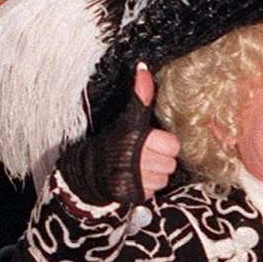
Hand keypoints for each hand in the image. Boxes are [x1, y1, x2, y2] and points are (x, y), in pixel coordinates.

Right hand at [58, 64, 178, 206]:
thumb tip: (143, 67)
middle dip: (161, 160)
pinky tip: (136, 180)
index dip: (165, 144)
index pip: (173, 145)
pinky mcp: (133, 194)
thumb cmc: (113, 142)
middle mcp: (137, 158)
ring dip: (155, 175)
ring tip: (139, 168)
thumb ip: (141, 95)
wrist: (89, 171)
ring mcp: (135, 178)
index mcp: (137, 137)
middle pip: (171, 163)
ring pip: (164, 179)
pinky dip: (147, 187)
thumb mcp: (128, 118)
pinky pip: (154, 192)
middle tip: (145, 156)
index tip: (152, 142)